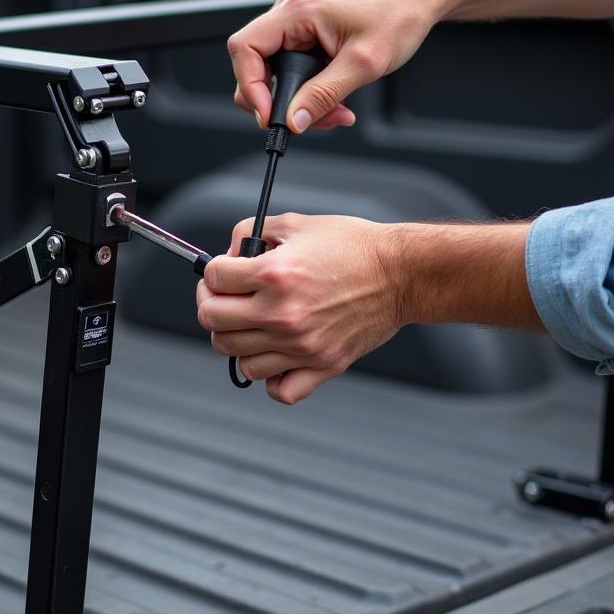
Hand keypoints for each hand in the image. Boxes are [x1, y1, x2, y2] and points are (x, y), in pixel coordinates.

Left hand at [196, 213, 402, 403]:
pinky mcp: (322, 365)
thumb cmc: (353, 246)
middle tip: (227, 298)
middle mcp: (282, 313)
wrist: (401, 273)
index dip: (213, 271)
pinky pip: (278, 389)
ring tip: (254, 325)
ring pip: (237, 358)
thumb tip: (226, 255)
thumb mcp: (296, 224)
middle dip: (213, 304)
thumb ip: (250, 233)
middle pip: (212, 320)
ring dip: (238, 340)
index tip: (224, 272)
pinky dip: (271, 377)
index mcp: (274, 274)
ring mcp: (301, 345)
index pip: (212, 278)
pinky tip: (277, 355)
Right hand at [228, 0, 443, 132]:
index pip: (245, 48)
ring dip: (301, 95)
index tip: (269, 114)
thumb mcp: (363, 64)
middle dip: (280, 99)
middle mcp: (292, 7)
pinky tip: (334, 92)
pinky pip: (294, 60)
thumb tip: (293, 120)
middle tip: (308, 119)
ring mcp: (300, 15)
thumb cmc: (400, 14)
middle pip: (257, 63)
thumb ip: (323, 95)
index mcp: (298, 9)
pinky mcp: (310, 24)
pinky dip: (310, 83)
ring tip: (335, 109)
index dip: (249, 86)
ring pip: (278, 67)